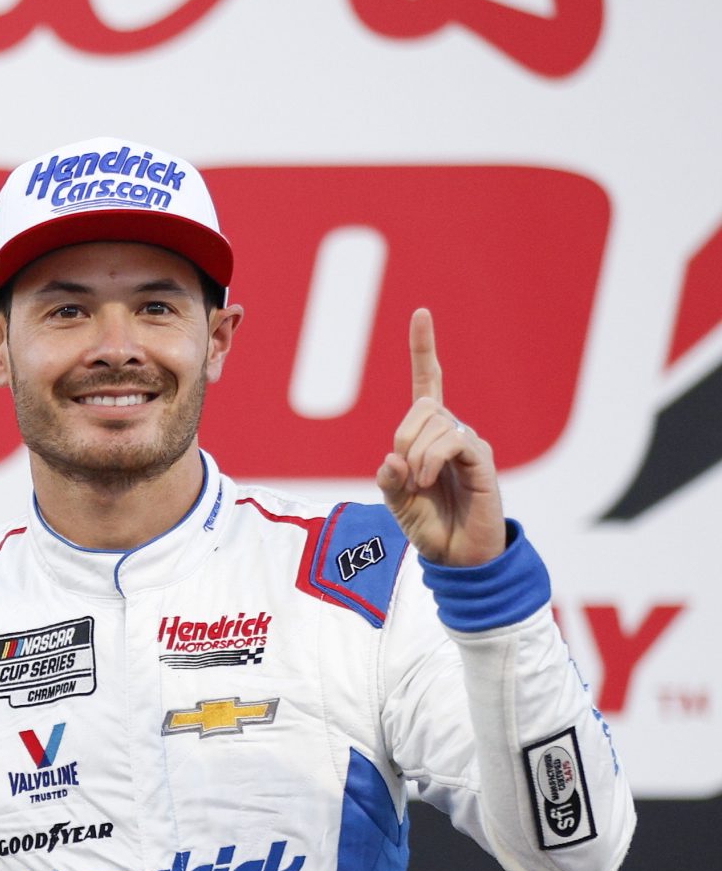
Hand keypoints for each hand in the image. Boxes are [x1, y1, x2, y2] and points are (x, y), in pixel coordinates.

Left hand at [375, 308, 505, 566]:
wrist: (456, 557)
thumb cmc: (428, 525)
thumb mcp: (394, 500)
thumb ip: (388, 477)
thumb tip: (391, 457)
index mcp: (429, 435)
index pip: (429, 383)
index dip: (423, 349)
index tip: (421, 313)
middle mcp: (453, 432)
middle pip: (422, 407)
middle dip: (404, 438)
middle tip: (406, 475)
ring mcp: (470, 444)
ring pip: (436, 424)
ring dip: (417, 457)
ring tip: (422, 486)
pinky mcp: (483, 460)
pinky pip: (453, 442)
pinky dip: (431, 461)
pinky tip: (428, 482)